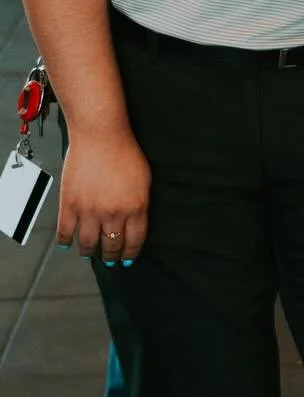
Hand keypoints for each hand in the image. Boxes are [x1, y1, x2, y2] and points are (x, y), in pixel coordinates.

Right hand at [58, 129, 149, 264]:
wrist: (101, 135)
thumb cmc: (125, 152)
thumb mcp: (145, 180)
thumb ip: (140, 204)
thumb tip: (136, 224)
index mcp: (136, 208)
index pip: (134, 242)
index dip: (130, 254)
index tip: (128, 259)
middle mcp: (113, 213)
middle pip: (111, 246)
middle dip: (111, 257)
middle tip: (109, 260)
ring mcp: (90, 210)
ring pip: (88, 244)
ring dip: (89, 252)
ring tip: (90, 253)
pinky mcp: (70, 204)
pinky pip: (65, 232)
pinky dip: (65, 242)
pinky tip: (68, 245)